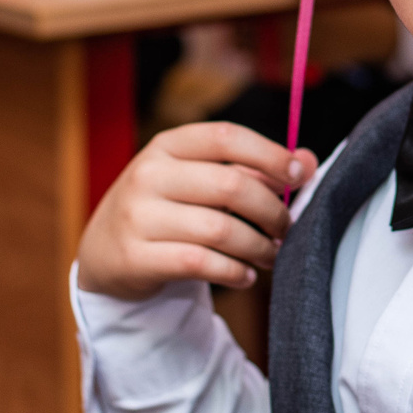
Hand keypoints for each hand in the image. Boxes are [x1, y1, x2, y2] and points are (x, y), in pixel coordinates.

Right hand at [76, 123, 315, 300]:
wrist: (104, 252)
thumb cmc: (166, 208)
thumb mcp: (198, 179)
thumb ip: (252, 169)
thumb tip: (309, 161)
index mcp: (167, 146)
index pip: (226, 137)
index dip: (269, 154)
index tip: (299, 176)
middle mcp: (148, 175)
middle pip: (229, 186)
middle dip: (271, 210)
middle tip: (287, 228)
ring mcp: (138, 216)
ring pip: (219, 229)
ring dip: (257, 246)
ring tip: (271, 254)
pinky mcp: (135, 257)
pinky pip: (199, 263)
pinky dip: (233, 272)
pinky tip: (246, 275)